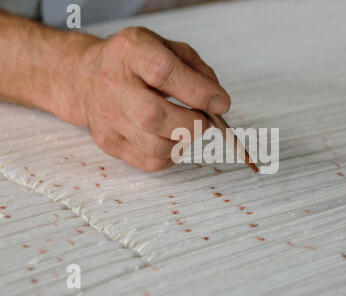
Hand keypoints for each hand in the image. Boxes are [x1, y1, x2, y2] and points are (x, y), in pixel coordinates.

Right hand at [66, 27, 230, 170]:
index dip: (198, 91)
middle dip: (191, 124)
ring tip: (188, 128)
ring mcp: (107, 117)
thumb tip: (217, 101)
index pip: (163, 72)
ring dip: (183, 142)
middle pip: (153, 116)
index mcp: (130, 50)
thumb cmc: (136, 63)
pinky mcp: (108, 142)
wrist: (87, 77)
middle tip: (205, 120)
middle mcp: (112, 84)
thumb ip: (197, 69)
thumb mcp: (167, 48)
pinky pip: (149, 161)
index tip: (221, 103)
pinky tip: (172, 139)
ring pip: (153, 145)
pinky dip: (171, 156)